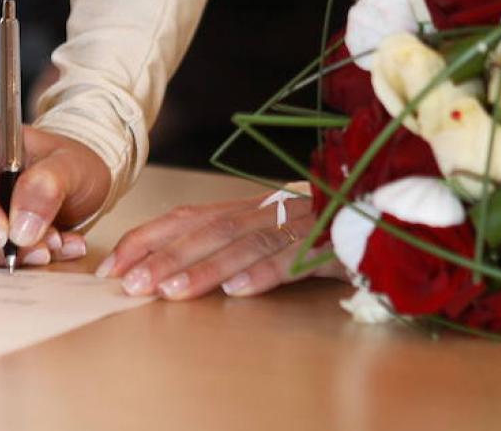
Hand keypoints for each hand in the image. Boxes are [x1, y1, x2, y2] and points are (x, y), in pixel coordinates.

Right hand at [0, 109, 110, 266]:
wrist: (71, 189)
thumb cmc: (65, 165)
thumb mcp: (74, 164)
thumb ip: (50, 184)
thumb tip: (22, 224)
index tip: (6, 233)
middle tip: (43, 245)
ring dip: (5, 255)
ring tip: (47, 244)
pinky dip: (4, 264)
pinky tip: (35, 250)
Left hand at [97, 194, 344, 299]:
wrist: (389, 207)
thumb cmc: (320, 229)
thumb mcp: (268, 234)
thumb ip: (226, 244)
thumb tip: (167, 271)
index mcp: (245, 208)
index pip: (184, 219)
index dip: (146, 240)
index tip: (111, 266)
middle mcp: (266, 210)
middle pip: (206, 231)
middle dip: (162, 258)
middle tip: (129, 284)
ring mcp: (298, 223)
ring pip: (243, 244)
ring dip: (203, 268)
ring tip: (170, 292)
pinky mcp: (331, 242)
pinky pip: (294, 258)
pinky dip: (264, 273)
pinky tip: (238, 290)